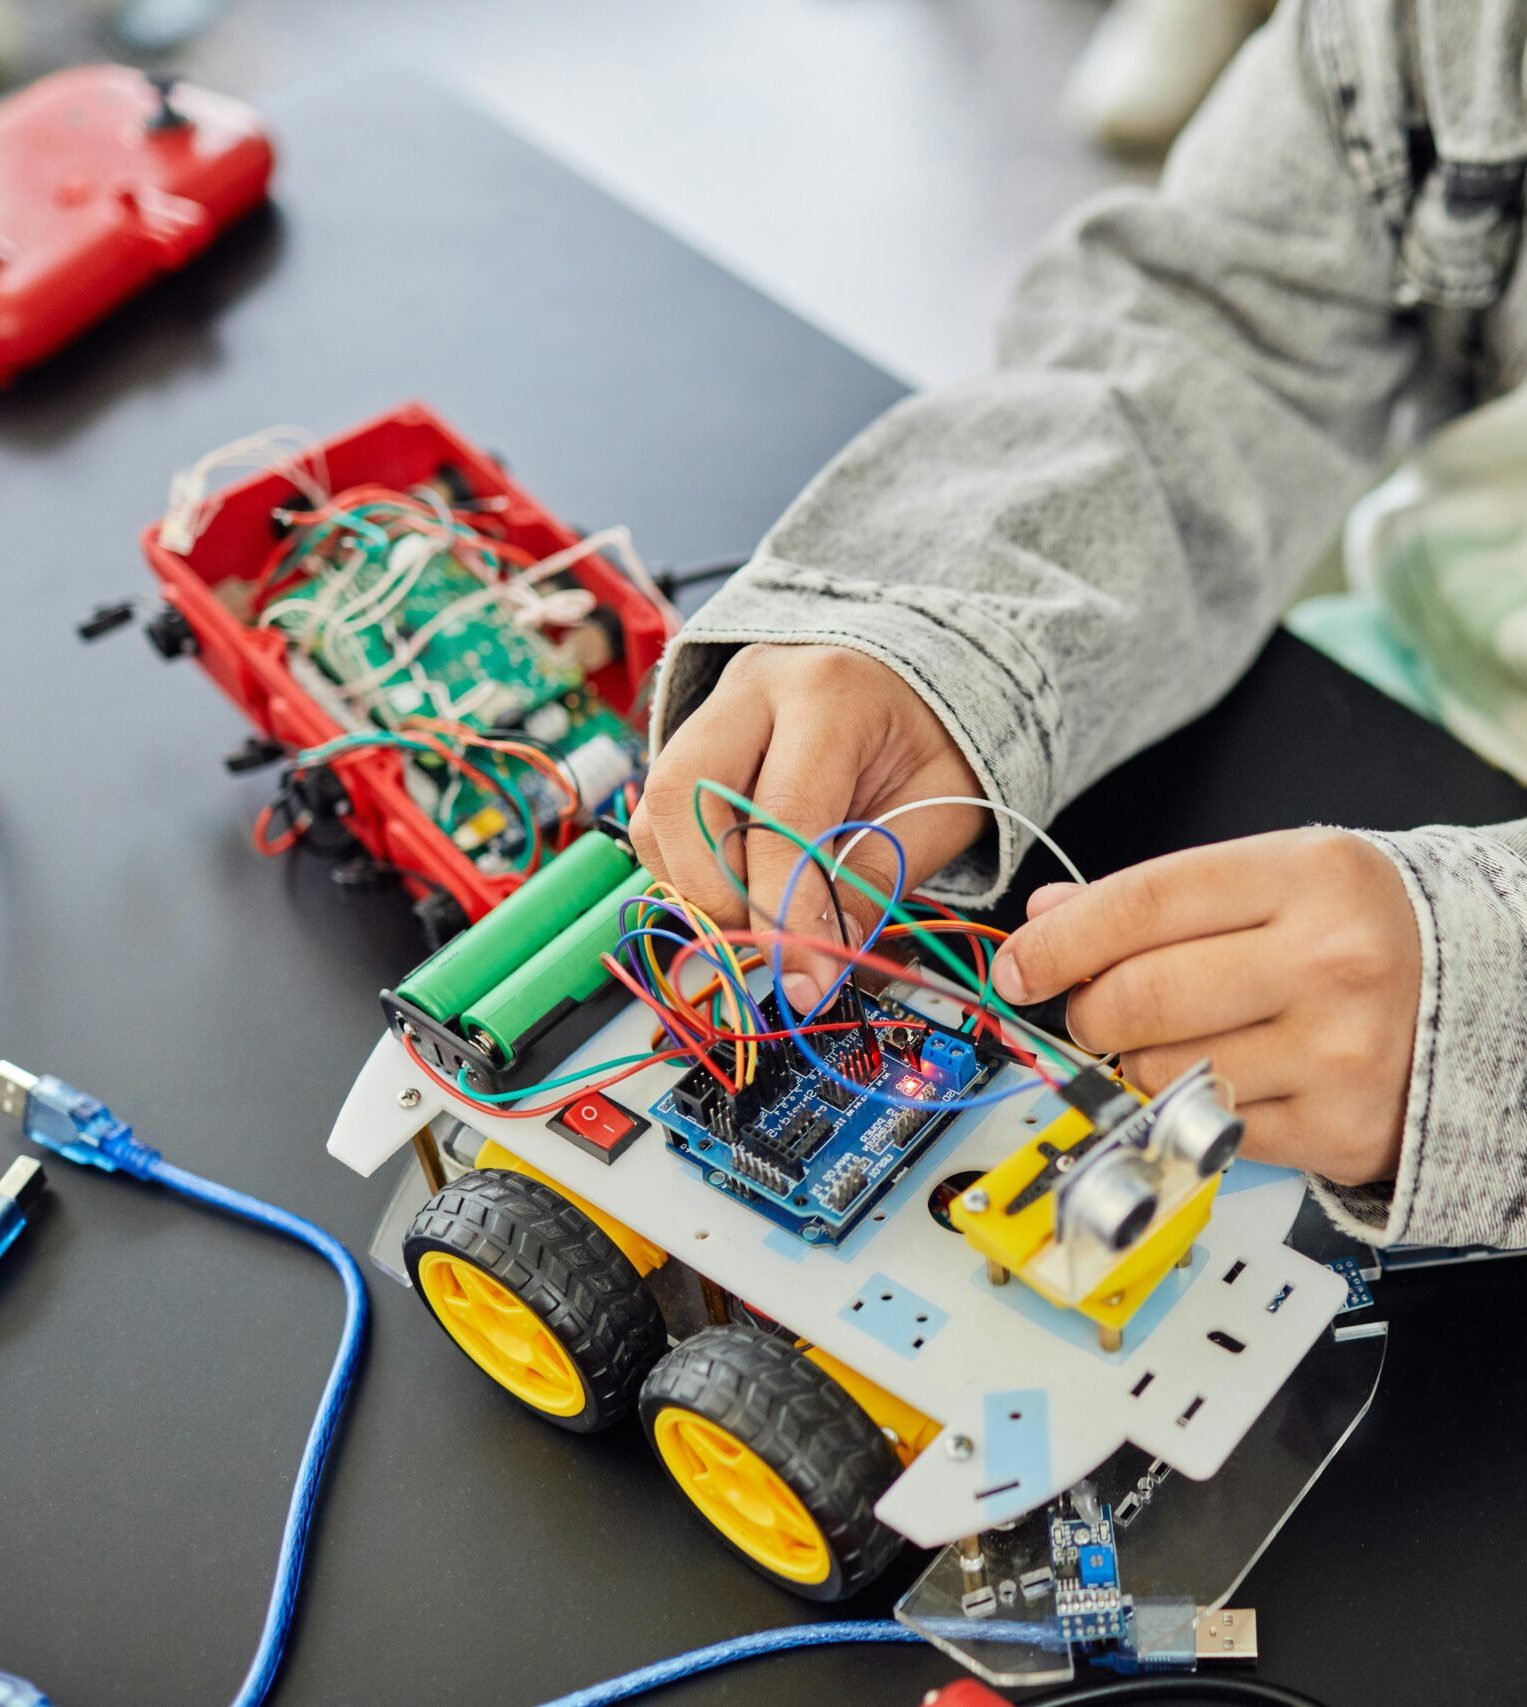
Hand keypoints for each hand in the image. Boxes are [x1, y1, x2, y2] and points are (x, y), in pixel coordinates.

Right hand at [631, 644, 985, 1008]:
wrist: (918, 683)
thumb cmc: (932, 738)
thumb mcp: (937, 808)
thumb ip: (874, 883)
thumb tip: (817, 970)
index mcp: (830, 692)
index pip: (781, 815)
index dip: (784, 911)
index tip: (803, 979)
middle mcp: (754, 687)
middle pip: (682, 796)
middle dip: (713, 893)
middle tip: (765, 943)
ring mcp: (714, 707)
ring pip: (658, 809)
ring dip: (695, 884)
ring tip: (759, 912)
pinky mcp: (692, 737)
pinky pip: (662, 815)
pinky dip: (691, 867)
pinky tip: (745, 882)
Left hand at [991, 829, 1420, 1185]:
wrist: (1486, 996)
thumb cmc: (1362, 931)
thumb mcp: (1273, 880)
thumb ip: (1156, 897)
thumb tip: (1045, 920)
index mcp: (1308, 875)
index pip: (1141, 904)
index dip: (1059, 940)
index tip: (1019, 965)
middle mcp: (1331, 961)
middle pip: (1139, 997)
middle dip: (1089, 1011)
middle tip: (1093, 1011)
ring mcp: (1340, 1052)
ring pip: (1162, 1072)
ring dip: (1137, 1066)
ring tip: (1176, 1042)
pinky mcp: (1340, 1129)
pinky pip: (1211, 1127)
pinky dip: (1196, 1108)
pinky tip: (1233, 1076)